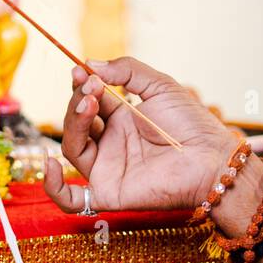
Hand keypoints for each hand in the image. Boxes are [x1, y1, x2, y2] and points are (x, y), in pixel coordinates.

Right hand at [44, 56, 243, 212]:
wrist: (211, 159)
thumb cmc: (192, 124)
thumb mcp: (159, 85)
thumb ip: (126, 71)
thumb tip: (90, 64)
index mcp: (121, 119)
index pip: (88, 100)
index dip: (81, 84)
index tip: (81, 69)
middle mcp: (111, 143)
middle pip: (76, 122)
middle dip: (78, 100)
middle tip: (91, 85)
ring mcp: (108, 168)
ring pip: (72, 147)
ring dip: (73, 122)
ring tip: (89, 102)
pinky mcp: (109, 193)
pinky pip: (72, 198)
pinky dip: (53, 185)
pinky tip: (50, 163)